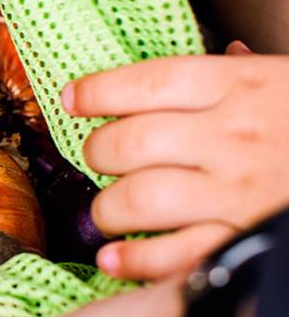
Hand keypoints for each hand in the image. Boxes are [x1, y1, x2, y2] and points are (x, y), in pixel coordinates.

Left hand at [64, 44, 288, 279]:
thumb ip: (246, 74)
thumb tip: (216, 55)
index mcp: (244, 87)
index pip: (145, 82)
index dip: (96, 90)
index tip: (72, 98)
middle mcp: (234, 137)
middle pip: (127, 142)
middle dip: (98, 152)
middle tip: (100, 158)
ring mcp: (238, 194)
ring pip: (138, 200)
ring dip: (108, 209)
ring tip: (108, 211)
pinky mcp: (244, 241)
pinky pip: (172, 256)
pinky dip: (133, 261)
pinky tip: (114, 258)